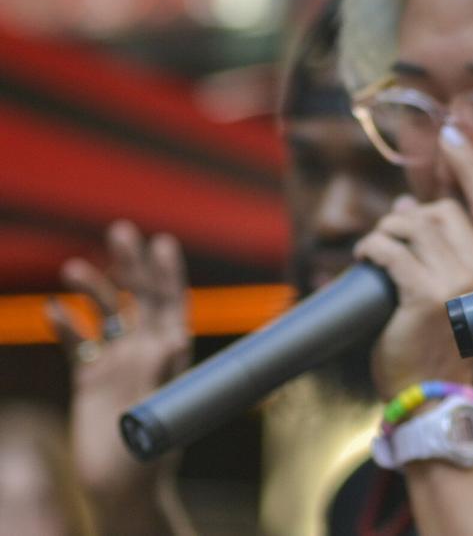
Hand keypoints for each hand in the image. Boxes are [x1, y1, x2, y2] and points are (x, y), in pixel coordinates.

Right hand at [45, 220, 191, 528]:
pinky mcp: (90, 378)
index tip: (162, 243)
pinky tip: (53, 309)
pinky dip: (66, 324)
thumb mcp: (161, 411)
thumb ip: (165, 374)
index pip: (172, 304)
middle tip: (121, 229)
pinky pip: (78, 342)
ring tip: (74, 268)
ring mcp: (118, 362)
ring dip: (94, 288)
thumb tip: (175, 338)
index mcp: (171, 355)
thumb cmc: (149, 455)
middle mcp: (146, 351)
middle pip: (140, 297)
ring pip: (106, 313)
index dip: (168, 273)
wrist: (122, 488)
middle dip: (132, 264)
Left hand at [356, 127, 472, 395]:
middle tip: (392, 237)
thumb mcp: (452, 291)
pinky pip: (391, 250)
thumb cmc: (440, 343)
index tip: (452, 134)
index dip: (468, 165)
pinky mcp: (426, 296)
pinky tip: (364, 259)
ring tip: (376, 249)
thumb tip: (407, 205)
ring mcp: (460, 284)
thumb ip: (442, 246)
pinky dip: (372, 247)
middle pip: (442, 211)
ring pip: (413, 226)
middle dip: (410, 217)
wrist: (433, 396)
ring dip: (386, 231)